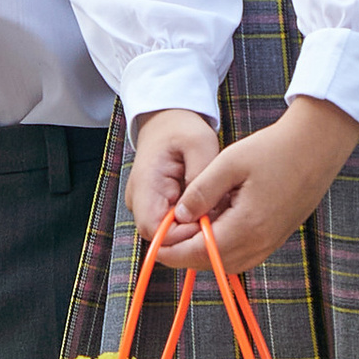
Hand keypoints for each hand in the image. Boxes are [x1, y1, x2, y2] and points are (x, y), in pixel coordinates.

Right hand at [127, 107, 219, 242]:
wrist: (166, 120)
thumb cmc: (182, 129)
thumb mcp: (199, 143)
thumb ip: (201, 176)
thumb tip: (205, 210)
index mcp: (145, 185)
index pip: (155, 230)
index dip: (182, 236)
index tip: (209, 223)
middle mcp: (140, 200)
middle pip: (161, 238)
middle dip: (191, 234)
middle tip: (218, 218)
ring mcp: (146, 205)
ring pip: (168, 234)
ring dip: (192, 228)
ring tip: (215, 209)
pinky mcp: (156, 206)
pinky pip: (173, 225)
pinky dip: (191, 221)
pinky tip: (207, 206)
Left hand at [161, 96, 358, 274]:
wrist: (317, 146)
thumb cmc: (274, 149)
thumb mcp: (229, 163)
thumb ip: (200, 192)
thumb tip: (178, 216)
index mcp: (246, 227)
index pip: (199, 253)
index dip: (172, 251)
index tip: (154, 243)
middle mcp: (260, 243)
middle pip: (211, 263)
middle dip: (184, 254)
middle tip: (165, 236)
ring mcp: (271, 243)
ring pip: (227, 262)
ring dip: (203, 252)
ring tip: (186, 229)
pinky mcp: (276, 237)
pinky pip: (243, 254)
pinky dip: (222, 247)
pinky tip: (213, 226)